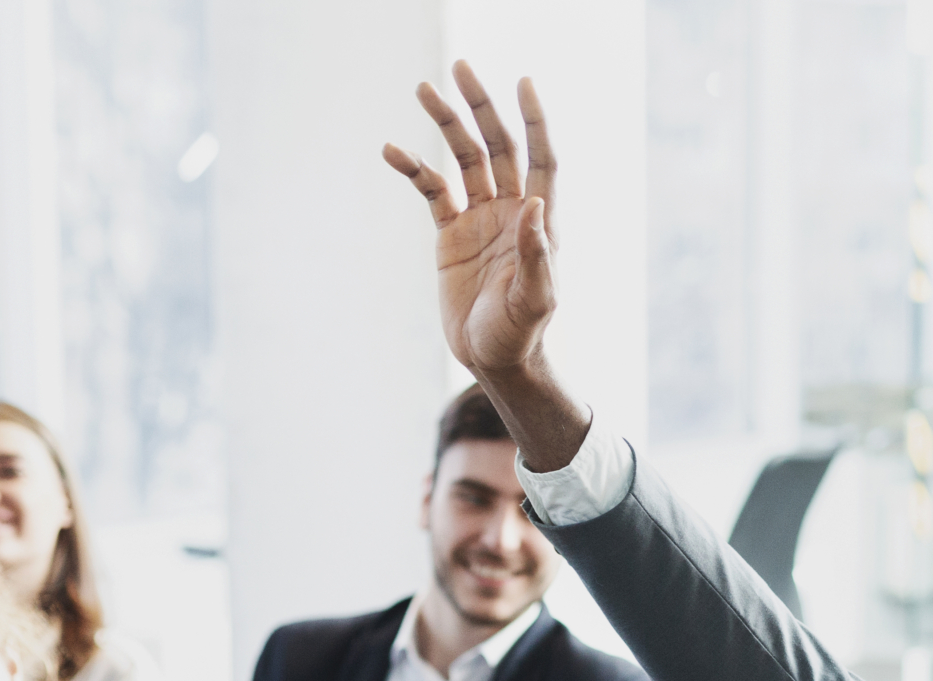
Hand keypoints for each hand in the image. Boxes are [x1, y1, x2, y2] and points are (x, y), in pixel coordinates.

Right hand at [383, 64, 590, 470]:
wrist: (493, 358)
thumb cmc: (522, 333)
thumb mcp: (536, 299)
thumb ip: (537, 255)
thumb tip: (536, 206)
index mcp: (539, 221)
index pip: (541, 159)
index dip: (534, 121)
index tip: (525, 83)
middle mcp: (510, 210)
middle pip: (497, 146)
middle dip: (481, 107)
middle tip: (461, 68)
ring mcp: (479, 218)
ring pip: (463, 159)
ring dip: (445, 124)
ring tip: (424, 90)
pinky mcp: (450, 233)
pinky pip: (431, 190)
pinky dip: (413, 169)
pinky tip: (391, 151)